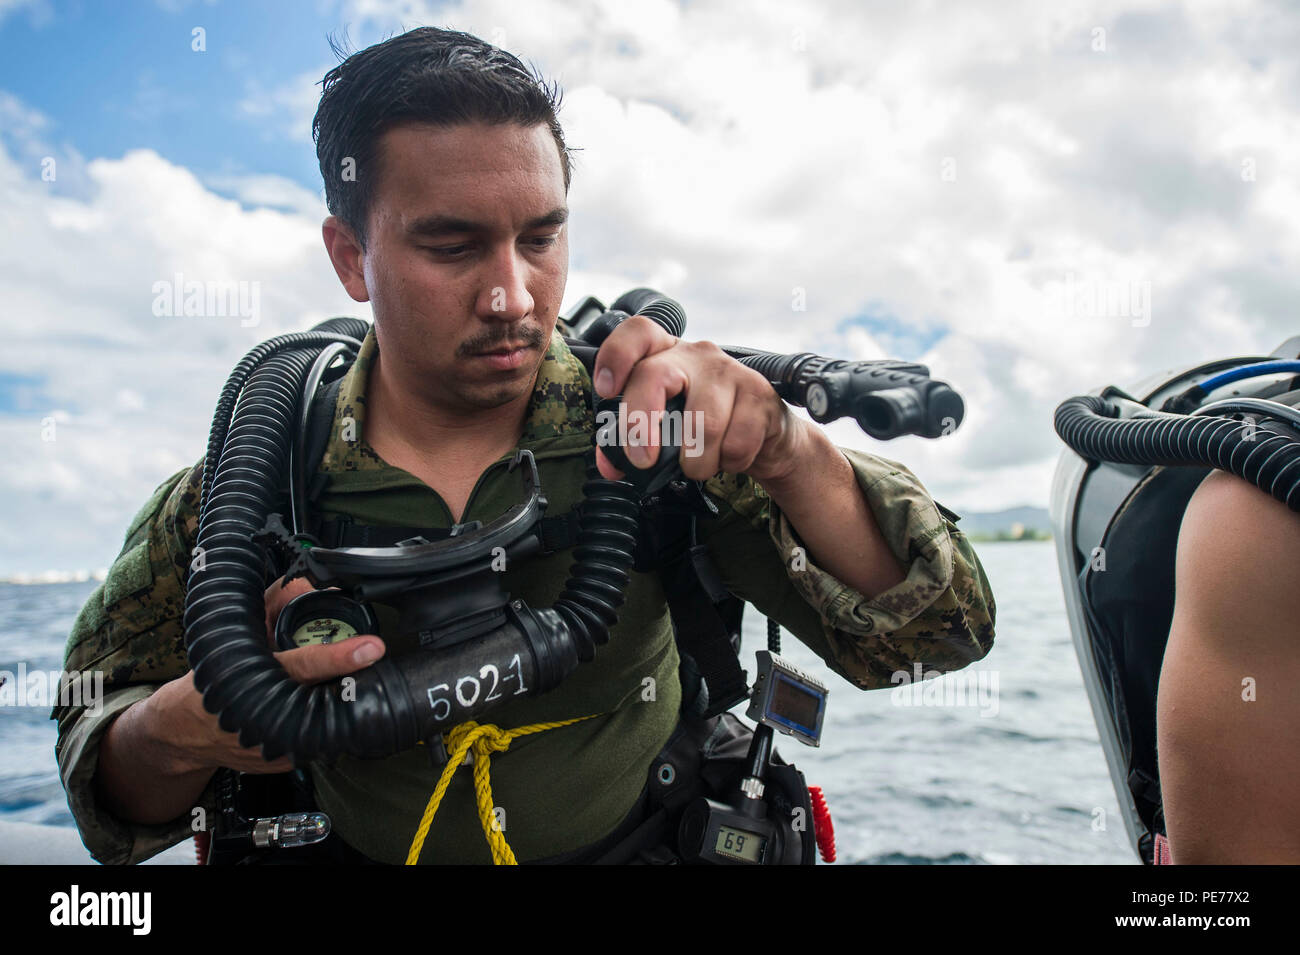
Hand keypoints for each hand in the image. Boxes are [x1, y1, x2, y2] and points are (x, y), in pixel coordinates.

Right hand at [151, 575, 385, 774]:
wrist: (184, 731)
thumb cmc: (208, 680)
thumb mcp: (235, 635)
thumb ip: (273, 605)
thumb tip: (311, 585)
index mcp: (251, 680)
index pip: (304, 665)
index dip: (341, 656)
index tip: (373, 647)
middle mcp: (264, 718)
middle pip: (327, 696)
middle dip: (349, 679)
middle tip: (365, 664)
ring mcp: (277, 746)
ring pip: (328, 720)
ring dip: (337, 700)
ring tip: (337, 684)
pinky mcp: (288, 762)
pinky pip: (321, 739)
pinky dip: (324, 721)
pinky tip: (316, 709)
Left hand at [592, 315, 808, 483]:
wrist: (765, 434)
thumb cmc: (705, 426)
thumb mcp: (666, 429)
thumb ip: (631, 443)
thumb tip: (610, 465)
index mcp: (665, 355)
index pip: (637, 333)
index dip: (616, 356)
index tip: (606, 389)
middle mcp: (696, 354)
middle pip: (655, 376)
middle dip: (640, 424)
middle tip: (643, 460)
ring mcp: (729, 370)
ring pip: (702, 424)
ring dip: (696, 462)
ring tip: (699, 466)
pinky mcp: (759, 393)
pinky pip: (736, 443)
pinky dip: (729, 463)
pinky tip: (730, 457)